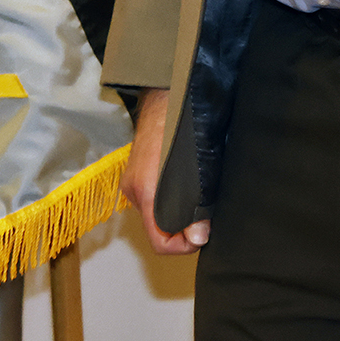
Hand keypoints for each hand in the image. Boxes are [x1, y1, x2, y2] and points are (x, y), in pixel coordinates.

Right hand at [122, 87, 208, 254]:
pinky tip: (187, 189)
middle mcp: (134, 191)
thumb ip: (196, 206)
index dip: (184, 246)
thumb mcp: (198, 170)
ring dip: (178, 215)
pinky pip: (153, 199)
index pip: (160, 242)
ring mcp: (133, 182)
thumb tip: (198, 236)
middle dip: (183, 230)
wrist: (167, 94)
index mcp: (146, 191)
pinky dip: (170, 201)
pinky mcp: (137, 174)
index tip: (203, 235)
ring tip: (199, 201)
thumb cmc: (183, 127)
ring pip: (156, 214)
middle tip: (206, 218)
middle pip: (157, 230)